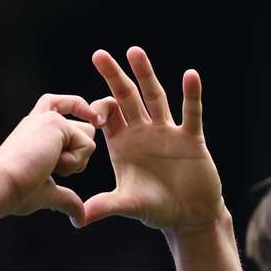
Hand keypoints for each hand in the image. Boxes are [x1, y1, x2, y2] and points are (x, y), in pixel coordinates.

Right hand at [0, 94, 101, 225]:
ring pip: (89, 137)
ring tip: (47, 166)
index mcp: (34, 133)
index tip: (96, 121)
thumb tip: (80, 219)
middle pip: (87, 128)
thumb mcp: (46, 193)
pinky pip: (87, 145)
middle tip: (51, 169)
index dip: (80, 109)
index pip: (60, 107)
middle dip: (81, 154)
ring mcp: (46, 119)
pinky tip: (50, 164)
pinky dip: (74, 163)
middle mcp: (39, 121)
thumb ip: (66, 198)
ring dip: (76, 161)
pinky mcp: (54, 122)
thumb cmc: (14, 192)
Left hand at [83, 47, 224, 230]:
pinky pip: (191, 113)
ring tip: (135, 52)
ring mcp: (167, 132)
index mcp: (122, 144)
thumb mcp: (128, 205)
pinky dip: (191, 96)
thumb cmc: (155, 209)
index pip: (107, 116)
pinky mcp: (191, 139)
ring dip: (146, 75)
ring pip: (155, 97)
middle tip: (99, 54)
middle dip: (113, 76)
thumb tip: (78, 218)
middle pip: (127, 98)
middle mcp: (142, 132)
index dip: (98, 109)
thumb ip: (105, 206)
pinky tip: (190, 75)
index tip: (92, 115)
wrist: (188, 216)